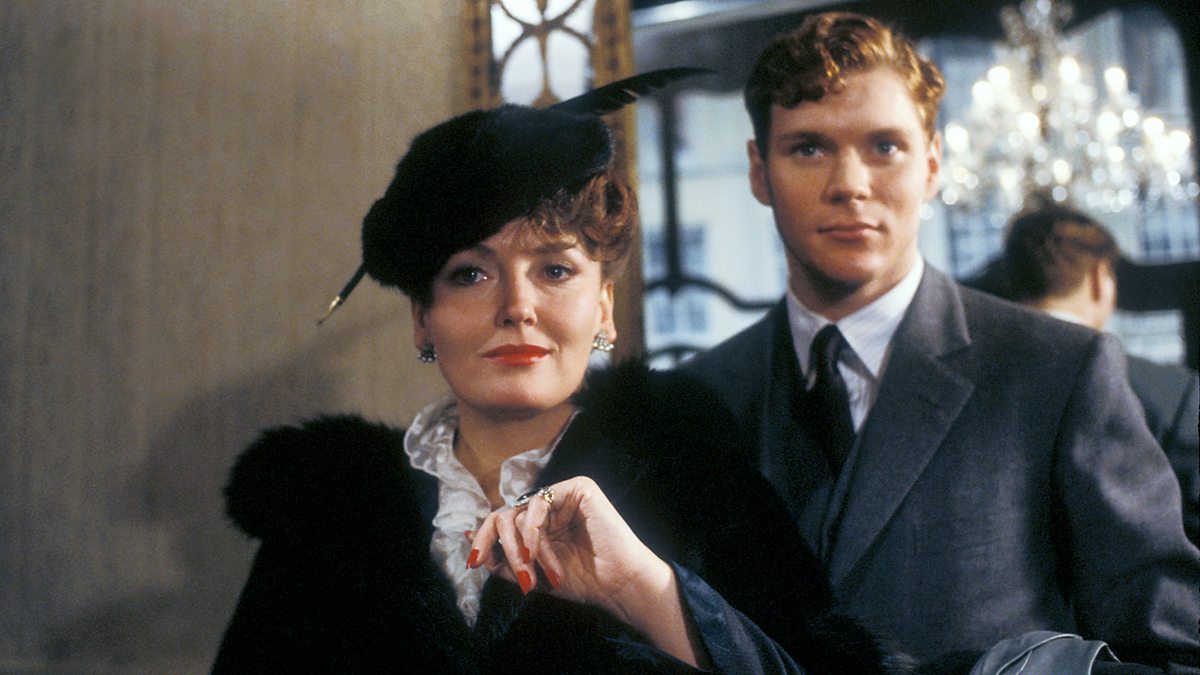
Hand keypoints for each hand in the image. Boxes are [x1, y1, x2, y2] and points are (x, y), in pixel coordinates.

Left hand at [468, 476, 704, 666]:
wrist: (618, 586)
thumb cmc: (582, 581)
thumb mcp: (532, 573)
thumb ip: (502, 557)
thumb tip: (468, 535)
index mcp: (540, 523)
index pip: (502, 522)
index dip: (483, 539)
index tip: (473, 562)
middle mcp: (550, 505)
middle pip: (505, 513)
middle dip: (501, 547)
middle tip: (506, 572)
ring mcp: (564, 494)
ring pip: (520, 513)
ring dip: (524, 549)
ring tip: (536, 574)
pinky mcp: (579, 488)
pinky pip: (539, 504)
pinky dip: (533, 532)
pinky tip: (537, 552)